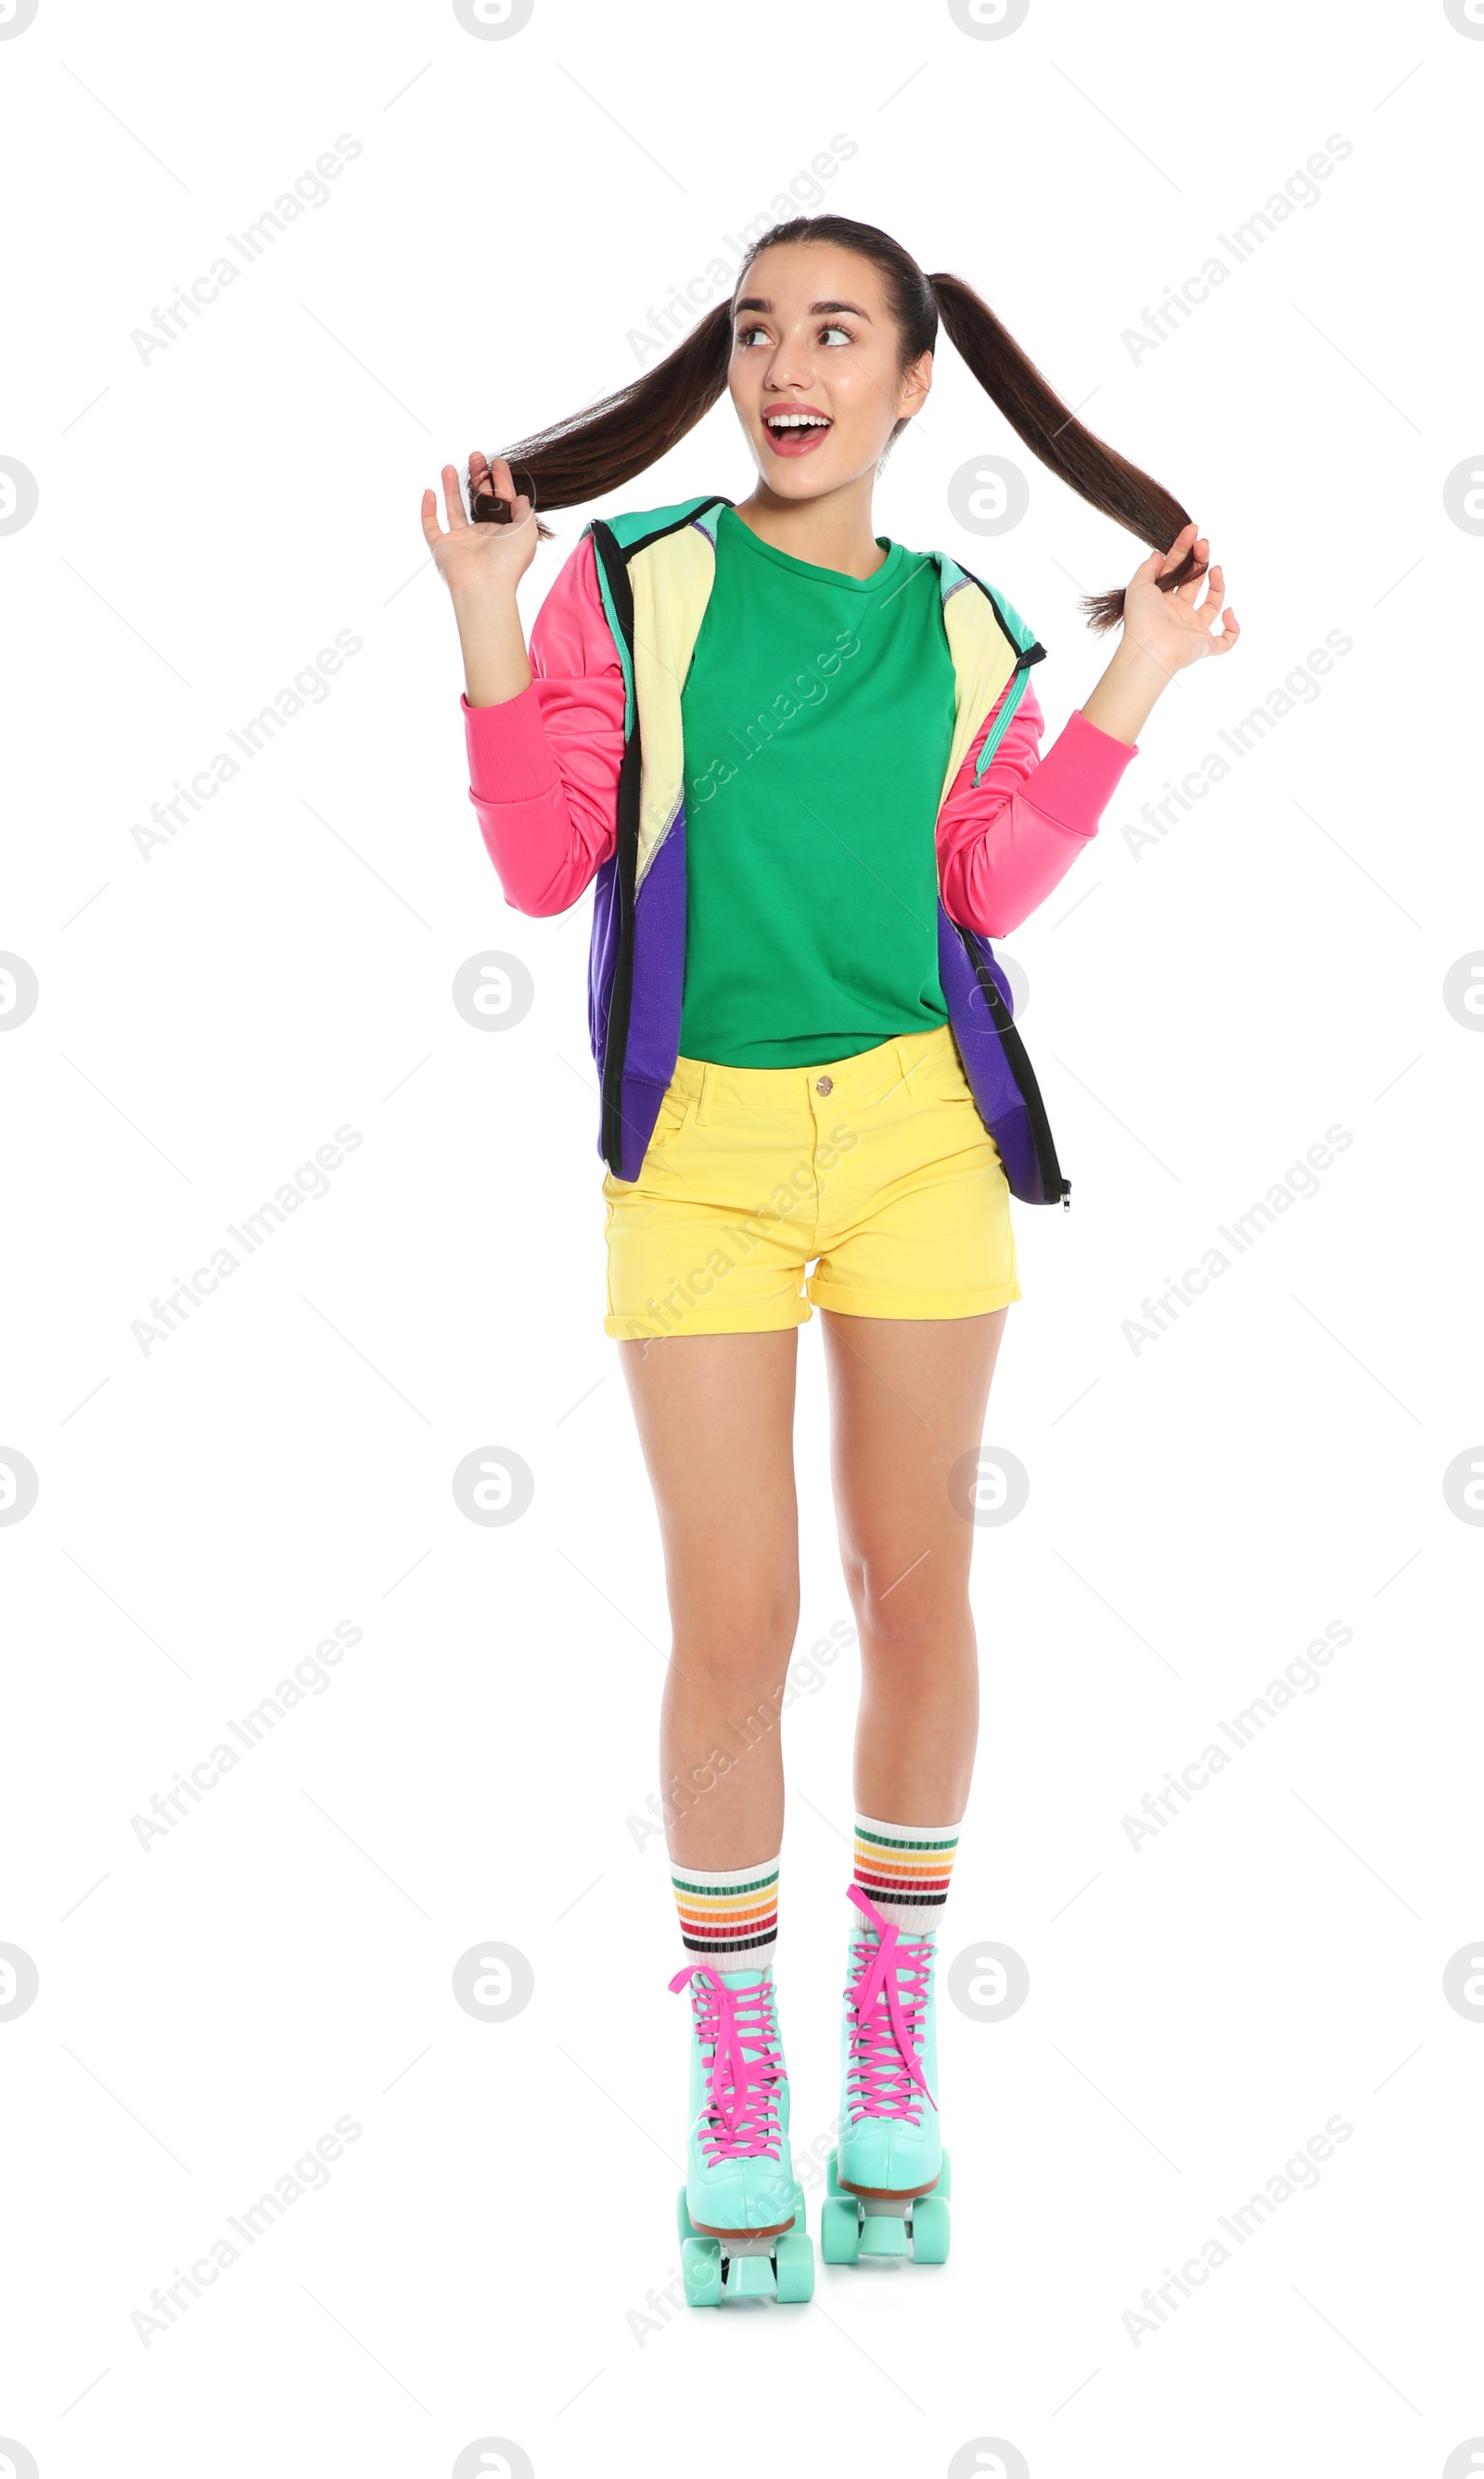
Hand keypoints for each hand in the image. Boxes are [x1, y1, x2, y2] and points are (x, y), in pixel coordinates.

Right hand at [421, 452, 538, 602]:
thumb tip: (521, 497)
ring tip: (449, 466)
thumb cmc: (509, 561)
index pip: (500, 500)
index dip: (499, 480)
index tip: (497, 461)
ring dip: (451, 487)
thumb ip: (524, 511)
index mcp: (502, 532)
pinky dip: (428, 510)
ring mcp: (460, 541)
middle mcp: (481, 535)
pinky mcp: (441, 547)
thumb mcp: (527, 531)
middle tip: (475, 456)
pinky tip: (429, 491)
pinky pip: (431, 526)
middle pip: (476, 500)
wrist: (485, 586)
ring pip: (453, 509)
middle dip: (476, 477)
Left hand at [1122, 520, 1238, 679]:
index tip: (1193, 531)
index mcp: (1162, 600)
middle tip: (1204, 544)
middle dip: (1200, 561)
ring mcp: (1193, 629)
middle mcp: (1178, 613)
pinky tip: (1228, 612)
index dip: (1184, 550)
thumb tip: (1159, 554)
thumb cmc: (1142, 618)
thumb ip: (1149, 567)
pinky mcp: (1205, 646)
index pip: (1177, 570)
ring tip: (1215, 569)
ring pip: (1212, 606)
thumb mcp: (1139, 584)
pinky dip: (1233, 628)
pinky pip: (1225, 641)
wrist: (1150, 648)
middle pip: (1195, 582)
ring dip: (1218, 585)